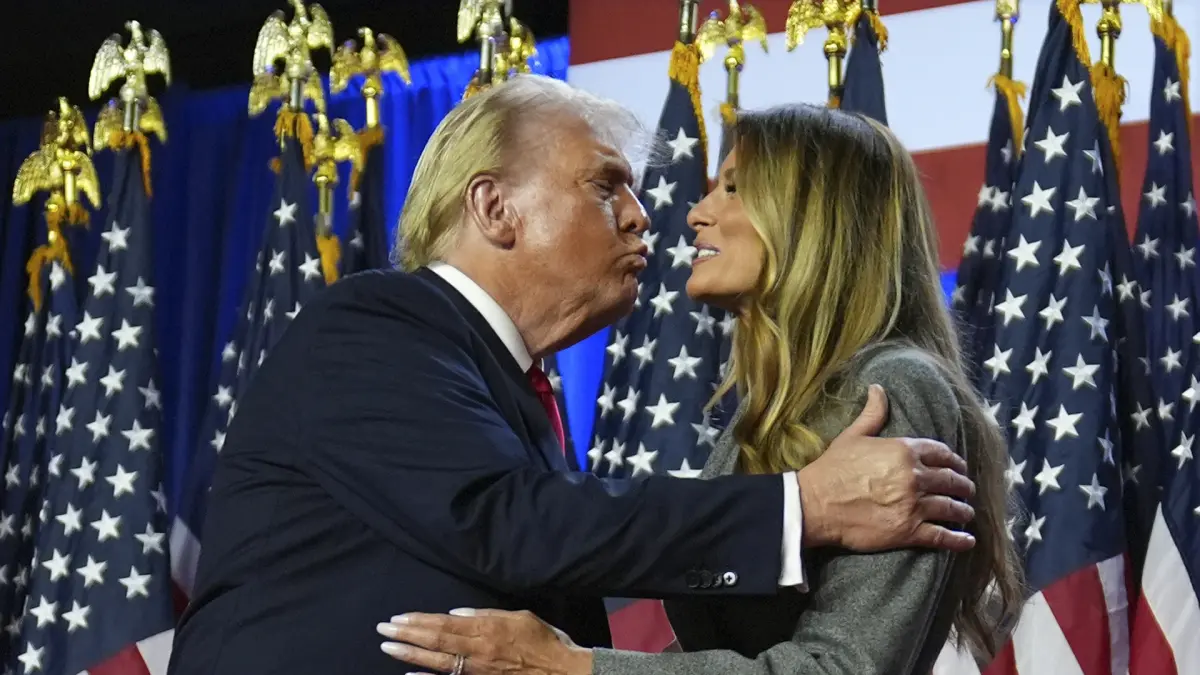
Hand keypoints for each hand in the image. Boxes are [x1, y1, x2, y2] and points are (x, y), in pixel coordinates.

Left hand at [376, 608, 593, 674]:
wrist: (562, 672)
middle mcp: (478, 650)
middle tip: (383, 630)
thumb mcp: (519, 617)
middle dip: (407, 635)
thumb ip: (487, 614)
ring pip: (438, 662)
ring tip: (388, 648)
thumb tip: (457, 612)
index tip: (398, 618)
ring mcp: (478, 670)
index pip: (444, 623)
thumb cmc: (544, 641)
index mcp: (487, 629)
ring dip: (410, 655)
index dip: (419, 621)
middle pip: (436, 641)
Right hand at [796, 384, 976, 552]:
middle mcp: (915, 476)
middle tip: (968, 490)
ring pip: (950, 508)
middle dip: (963, 486)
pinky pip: (942, 536)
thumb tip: (878, 388)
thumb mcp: (852, 435)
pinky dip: (958, 540)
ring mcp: (914, 505)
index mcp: (904, 450)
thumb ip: (872, 413)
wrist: (815, 503)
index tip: (959, 466)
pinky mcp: (908, 531)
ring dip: (963, 511)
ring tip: (966, 514)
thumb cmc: (832, 468)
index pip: (941, 453)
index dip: (954, 460)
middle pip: (951, 481)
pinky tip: (967, 540)